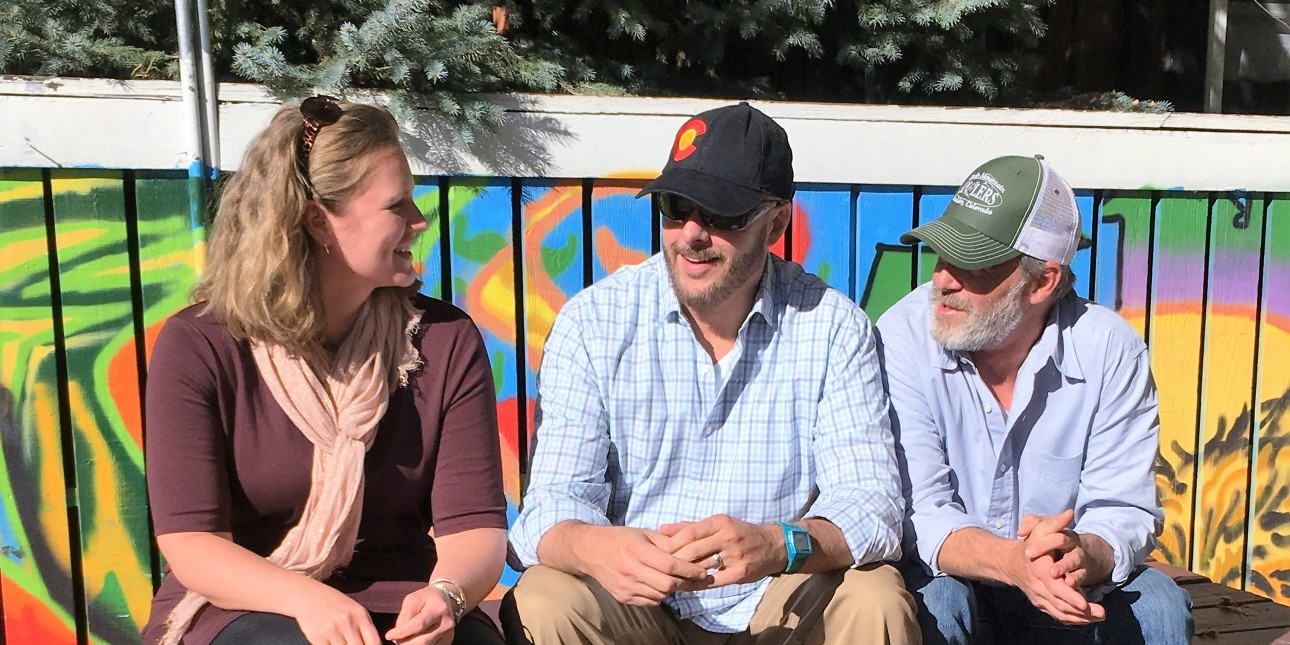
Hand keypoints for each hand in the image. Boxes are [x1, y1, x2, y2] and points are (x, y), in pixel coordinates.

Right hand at [290, 584, 381, 644]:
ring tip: (341, 641)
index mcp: (360, 615)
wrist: (308, 596)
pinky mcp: (317, 638)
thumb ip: (364, 627)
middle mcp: (347, 623)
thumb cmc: (334, 603)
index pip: (374, 642)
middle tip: (351, 643)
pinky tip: (331, 642)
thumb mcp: (354, 609)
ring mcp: (332, 631)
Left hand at [384, 585, 454, 644]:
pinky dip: (418, 644)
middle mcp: (447, 623)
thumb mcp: (412, 600)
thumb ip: (405, 616)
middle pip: (422, 641)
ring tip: (404, 637)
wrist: (445, 600)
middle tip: (395, 638)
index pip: (419, 625)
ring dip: (410, 644)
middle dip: (404, 642)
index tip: (388, 636)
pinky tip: (414, 638)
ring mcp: (448, 634)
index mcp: (439, 608)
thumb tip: (397, 636)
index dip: (402, 632)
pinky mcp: (447, 642)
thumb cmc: (426, 598)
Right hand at [580, 526, 711, 605]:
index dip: (689, 569)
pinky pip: (650, 601)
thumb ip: (667, 542)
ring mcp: (625, 586)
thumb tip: (693, 550)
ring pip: (660, 595)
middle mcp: (630, 570)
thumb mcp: (644, 533)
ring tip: (679, 580)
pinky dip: (660, 595)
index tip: (702, 571)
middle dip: (685, 582)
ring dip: (673, 590)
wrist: (590, 551)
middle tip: (696, 579)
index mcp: (637, 550)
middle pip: (667, 584)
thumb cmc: (620, 539)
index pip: (670, 565)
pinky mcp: (622, 597)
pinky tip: (660, 585)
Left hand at [659, 514, 784, 586]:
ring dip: (683, 573)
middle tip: (659, 567)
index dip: (671, 543)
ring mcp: (734, 555)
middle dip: (674, 560)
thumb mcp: (718, 524)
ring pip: (702, 565)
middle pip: (693, 550)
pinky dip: (697, 584)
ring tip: (669, 577)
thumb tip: (662, 529)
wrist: (772, 545)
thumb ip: (690, 526)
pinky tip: (686, 586)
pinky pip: (713, 581)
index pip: (689, 532)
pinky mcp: (739, 572)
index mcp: (719, 522)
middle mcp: (727, 537)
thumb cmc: (739, 533)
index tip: (657, 551)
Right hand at [1010, 510, 1105, 624]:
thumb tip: (1070, 513)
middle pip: (1060, 604)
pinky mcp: (1042, 604)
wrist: (1010, 563)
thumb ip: (1055, 523)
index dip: (1070, 596)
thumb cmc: (1030, 544)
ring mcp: (1039, 598)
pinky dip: (1073, 619)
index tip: (1085, 603)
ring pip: (1060, 613)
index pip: (1056, 587)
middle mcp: (1039, 587)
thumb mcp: (1041, 529)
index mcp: (1040, 571)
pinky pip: (1058, 615)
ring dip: (1080, 618)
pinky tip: (1088, 619)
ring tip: (1099, 617)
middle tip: (1102, 613)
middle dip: (1081, 611)